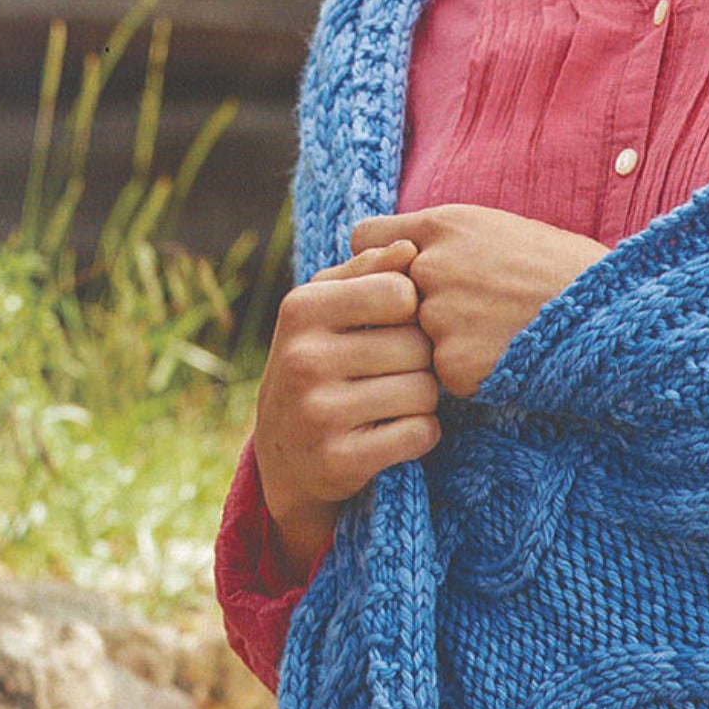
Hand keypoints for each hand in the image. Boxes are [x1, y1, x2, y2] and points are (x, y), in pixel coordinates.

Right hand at [252, 239, 440, 580]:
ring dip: (424, 399)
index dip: (411, 311)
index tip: (394, 327)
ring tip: (395, 400)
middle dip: (421, 359)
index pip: (400, 292)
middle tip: (396, 372)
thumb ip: (368, 271)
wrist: (283, 454)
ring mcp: (319, 412)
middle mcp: (304, 358)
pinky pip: (420, 434)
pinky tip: (397, 431)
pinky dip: (421, 434)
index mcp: (301, 309)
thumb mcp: (326, 308)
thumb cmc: (317, 363)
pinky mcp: (339, 460)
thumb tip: (409, 248)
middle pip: (418, 345)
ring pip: (424, 391)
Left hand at [349, 204, 611, 399]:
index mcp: (442, 226)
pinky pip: (439, 375)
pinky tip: (503, 358)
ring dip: (440, 343)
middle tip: (460, 313)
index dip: (376, 260)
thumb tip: (392, 252)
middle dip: (408, 308)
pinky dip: (466, 373)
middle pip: (382, 297)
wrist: (609, 313)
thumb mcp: (497, 228)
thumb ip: (439, 238)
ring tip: (494, 334)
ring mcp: (439, 319)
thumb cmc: (559, 268)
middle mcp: (430, 268)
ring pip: (410, 340)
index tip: (397, 274)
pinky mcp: (453, 366)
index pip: (364, 239)